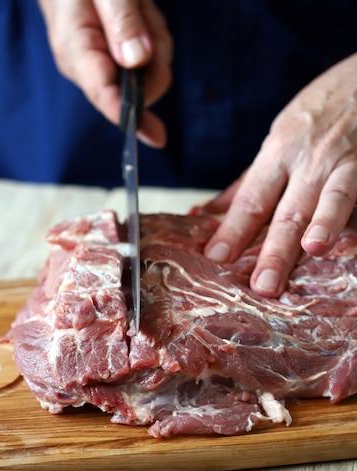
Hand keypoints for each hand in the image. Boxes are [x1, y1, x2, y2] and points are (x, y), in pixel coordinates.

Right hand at [38, 0, 172, 146]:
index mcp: (77, 51)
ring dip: (154, 40)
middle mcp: (87, 66)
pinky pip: (148, 60)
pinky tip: (138, 13)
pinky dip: (152, 35)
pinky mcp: (113, 59)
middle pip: (137, 89)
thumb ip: (122, 20)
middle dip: (155, 59)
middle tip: (145, 18)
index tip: (158, 137)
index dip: (132, 117)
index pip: (105, 96)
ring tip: (137, 8)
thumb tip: (138, 61)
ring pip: (149, 73)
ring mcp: (101, 64)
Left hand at [203, 53, 356, 296]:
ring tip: (313, 248)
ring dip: (324, 223)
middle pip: (289, 209)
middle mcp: (310, 158)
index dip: (233, 230)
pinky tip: (355, 241)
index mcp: (278, 152)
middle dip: (275, 248)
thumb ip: (247, 183)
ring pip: (333, 197)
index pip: (251, 199)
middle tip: (263, 285)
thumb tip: (202, 215)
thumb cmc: (318, 111)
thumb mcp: (278, 139)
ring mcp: (347, 162)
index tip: (216, 258)